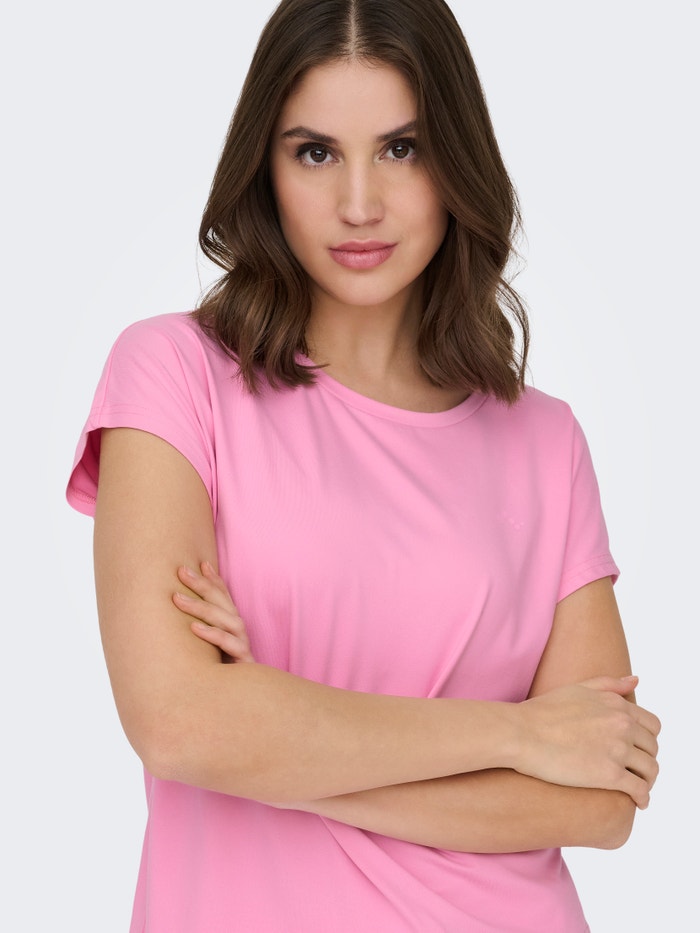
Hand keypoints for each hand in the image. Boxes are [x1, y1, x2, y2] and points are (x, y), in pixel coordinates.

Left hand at [173, 562, 254, 662]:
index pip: (224, 596)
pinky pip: (232, 646)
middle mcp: (238, 632)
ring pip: (228, 620)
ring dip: (202, 607)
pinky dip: (214, 635)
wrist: (238, 708)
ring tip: (177, 599)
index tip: (199, 563)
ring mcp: (243, 645)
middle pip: (223, 602)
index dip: (213, 579)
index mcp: (230, 625)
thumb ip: (195, 628)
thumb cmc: (216, 671)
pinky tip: (194, 628)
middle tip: (181, 571)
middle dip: (202, 584)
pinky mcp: (244, 663)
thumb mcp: (204, 648)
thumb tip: (173, 605)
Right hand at [515, 676, 659, 807]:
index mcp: (616, 704)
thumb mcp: (577, 689)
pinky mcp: (609, 774)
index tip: (638, 750)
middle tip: (636, 771)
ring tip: (638, 788)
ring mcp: (618, 749)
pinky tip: (638, 803)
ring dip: (648, 780)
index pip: (652, 725)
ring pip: (650, 769)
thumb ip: (609, 684)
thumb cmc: (542, 711)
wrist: (521, 733)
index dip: (647, 739)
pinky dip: (643, 798)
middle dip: (647, 760)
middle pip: (652, 748)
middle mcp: (622, 724)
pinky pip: (640, 789)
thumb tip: (636, 680)